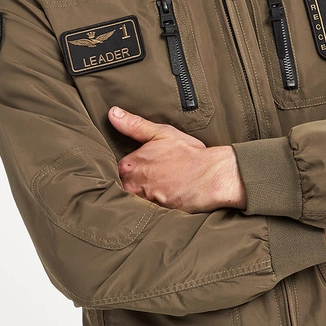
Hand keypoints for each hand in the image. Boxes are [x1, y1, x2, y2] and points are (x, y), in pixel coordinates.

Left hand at [108, 107, 245, 211]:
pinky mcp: (157, 212)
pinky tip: (169, 195)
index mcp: (130, 164)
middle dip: (138, 181)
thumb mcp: (161, 133)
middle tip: (156, 175)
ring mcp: (144, 200)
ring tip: (163, 185)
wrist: (212, 176)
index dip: (133, 167)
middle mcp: (133, 185)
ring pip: (137, 198)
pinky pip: (150, 210)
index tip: (145, 165)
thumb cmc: (188, 153)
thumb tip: (112, 113)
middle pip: (126, 185)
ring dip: (147, 193)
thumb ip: (134, 125)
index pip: (120, 169)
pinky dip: (157, 204)